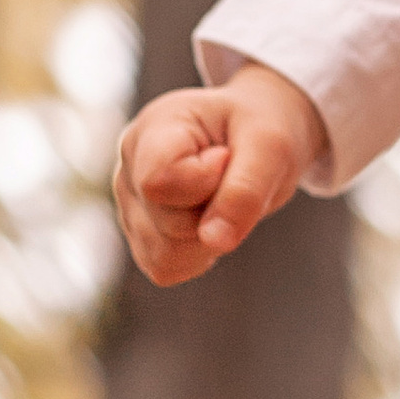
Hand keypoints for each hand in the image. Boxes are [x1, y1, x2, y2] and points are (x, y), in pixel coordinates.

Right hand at [115, 62, 326, 286]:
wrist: (250, 135)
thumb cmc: (257, 129)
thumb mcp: (271, 144)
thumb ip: (245, 190)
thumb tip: (214, 242)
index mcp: (153, 129)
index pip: (158, 181)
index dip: (205, 183)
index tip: (227, 156)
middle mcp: (129, 169)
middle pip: (169, 223)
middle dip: (215, 211)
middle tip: (230, 175)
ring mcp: (130, 206)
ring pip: (164, 255)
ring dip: (208, 238)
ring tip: (220, 198)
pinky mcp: (141, 237)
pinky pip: (167, 269)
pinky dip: (199, 255)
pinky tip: (210, 220)